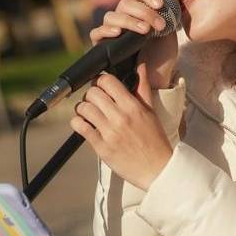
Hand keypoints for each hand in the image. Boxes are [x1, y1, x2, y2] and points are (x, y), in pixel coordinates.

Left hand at [70, 64, 172, 190]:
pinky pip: (80, 127)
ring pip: (83, 108)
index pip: (108, 81)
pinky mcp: (101, 147)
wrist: (158, 169)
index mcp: (133, 106)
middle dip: (91, 94)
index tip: (102, 87)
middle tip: (95, 101)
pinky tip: (84, 124)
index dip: (101, 81)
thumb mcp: (151, 111)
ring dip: (82, 108)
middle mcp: (120, 117)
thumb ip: (143, 87)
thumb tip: (141, 65)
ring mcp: (109, 132)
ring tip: (88, 112)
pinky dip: (78, 122)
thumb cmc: (155, 141)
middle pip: (93, 92)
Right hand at [89, 0, 177, 88]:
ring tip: (145, 31)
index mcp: (137, 7)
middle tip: (160, 25)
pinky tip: (118, 33)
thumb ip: (167, 13)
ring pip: (112, 16)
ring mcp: (111, 29)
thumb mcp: (169, 30)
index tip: (160, 4)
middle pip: (125, 3)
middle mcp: (122, 15)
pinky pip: (96, 32)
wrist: (154, 77)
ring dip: (130, 21)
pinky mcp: (101, 44)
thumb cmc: (161, 52)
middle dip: (145, 12)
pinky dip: (106, 30)